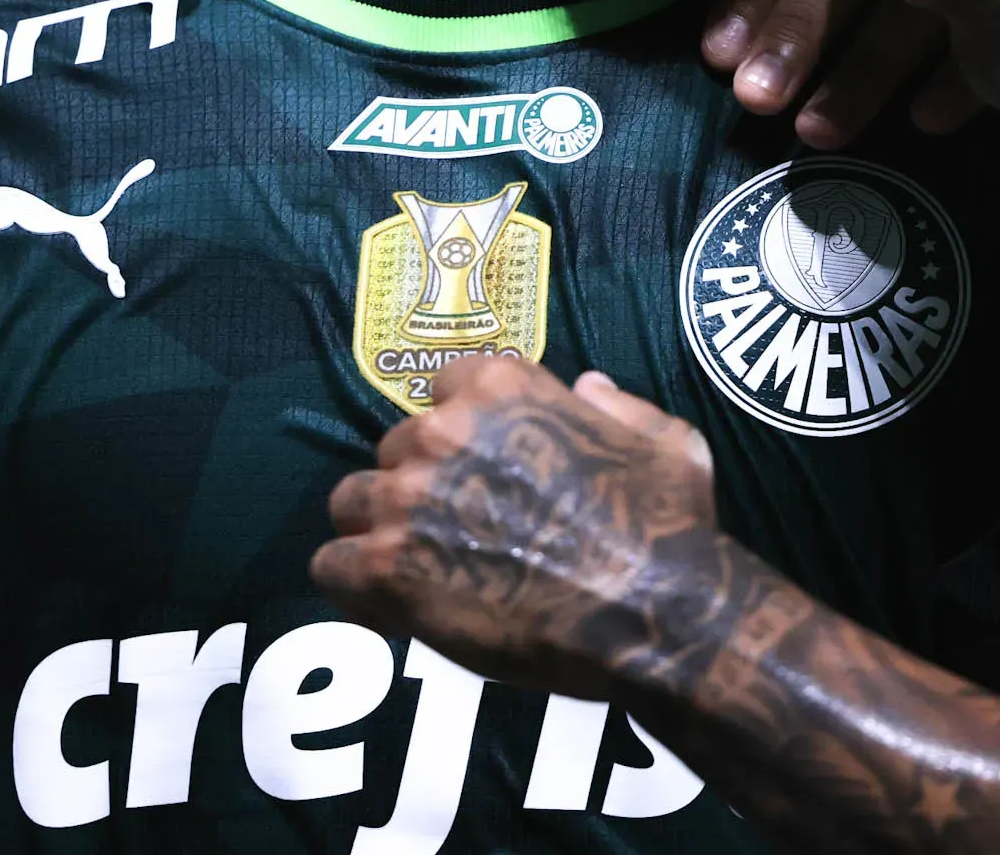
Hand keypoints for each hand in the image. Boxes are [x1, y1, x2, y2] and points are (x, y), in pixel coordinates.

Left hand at [312, 359, 726, 699]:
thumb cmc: (666, 523)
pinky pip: (330, 567)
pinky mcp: (388, 568)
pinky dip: (355, 588)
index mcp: (499, 388)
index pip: (446, 388)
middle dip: (422, 484)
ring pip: (352, 501)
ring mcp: (408, 499)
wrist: (652, 611)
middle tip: (460, 532)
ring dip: (378, 529)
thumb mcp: (669, 440)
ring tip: (420, 569)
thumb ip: (620, 407)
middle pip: (397, 449)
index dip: (464, 430)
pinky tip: (393, 606)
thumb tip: (588, 387)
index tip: (482, 469)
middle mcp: (441, 432)